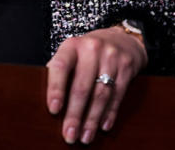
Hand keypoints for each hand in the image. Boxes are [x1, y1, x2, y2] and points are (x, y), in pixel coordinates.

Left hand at [46, 26, 147, 144]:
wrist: (121, 39)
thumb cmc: (88, 52)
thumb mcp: (72, 53)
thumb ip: (60, 71)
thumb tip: (48, 101)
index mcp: (72, 45)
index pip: (61, 66)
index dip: (56, 88)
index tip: (53, 110)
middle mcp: (92, 49)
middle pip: (82, 86)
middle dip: (75, 114)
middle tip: (70, 134)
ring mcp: (111, 58)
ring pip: (101, 94)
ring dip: (92, 118)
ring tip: (85, 136)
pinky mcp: (127, 67)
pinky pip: (118, 95)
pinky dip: (110, 113)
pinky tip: (103, 126)